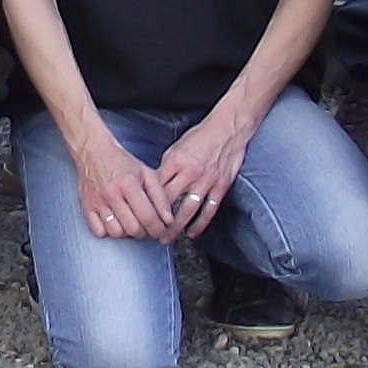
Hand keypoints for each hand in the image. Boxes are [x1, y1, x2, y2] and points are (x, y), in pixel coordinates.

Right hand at [71, 139, 184, 242]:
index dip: (159, 228)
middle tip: (149, 228)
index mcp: (129, 183)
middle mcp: (111, 193)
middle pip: (133, 228)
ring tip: (132, 224)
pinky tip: (115, 223)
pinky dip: (108, 232)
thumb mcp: (146, 173)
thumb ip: (161, 196)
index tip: (162, 229)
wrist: (93, 151)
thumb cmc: (120, 162)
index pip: (148, 217)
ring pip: (116, 232)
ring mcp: (97, 201)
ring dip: (127, 233)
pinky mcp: (86, 206)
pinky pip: (98, 231)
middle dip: (145, 232)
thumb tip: (168, 219)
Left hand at [153, 105, 263, 239]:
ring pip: (188, 210)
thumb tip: (155, 184)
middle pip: (169, 201)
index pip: (157, 187)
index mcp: (176, 161)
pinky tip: (192, 233)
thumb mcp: (177, 147)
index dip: (147, 202)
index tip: (139, 214)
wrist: (228, 129)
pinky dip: (200, 224)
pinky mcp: (221, 187)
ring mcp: (207, 181)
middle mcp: (191, 172)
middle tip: (148, 232)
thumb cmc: (201, 136)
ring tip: (167, 238)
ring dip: (176, 228)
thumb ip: (167, 166)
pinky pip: (209, 210)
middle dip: (157, 219)